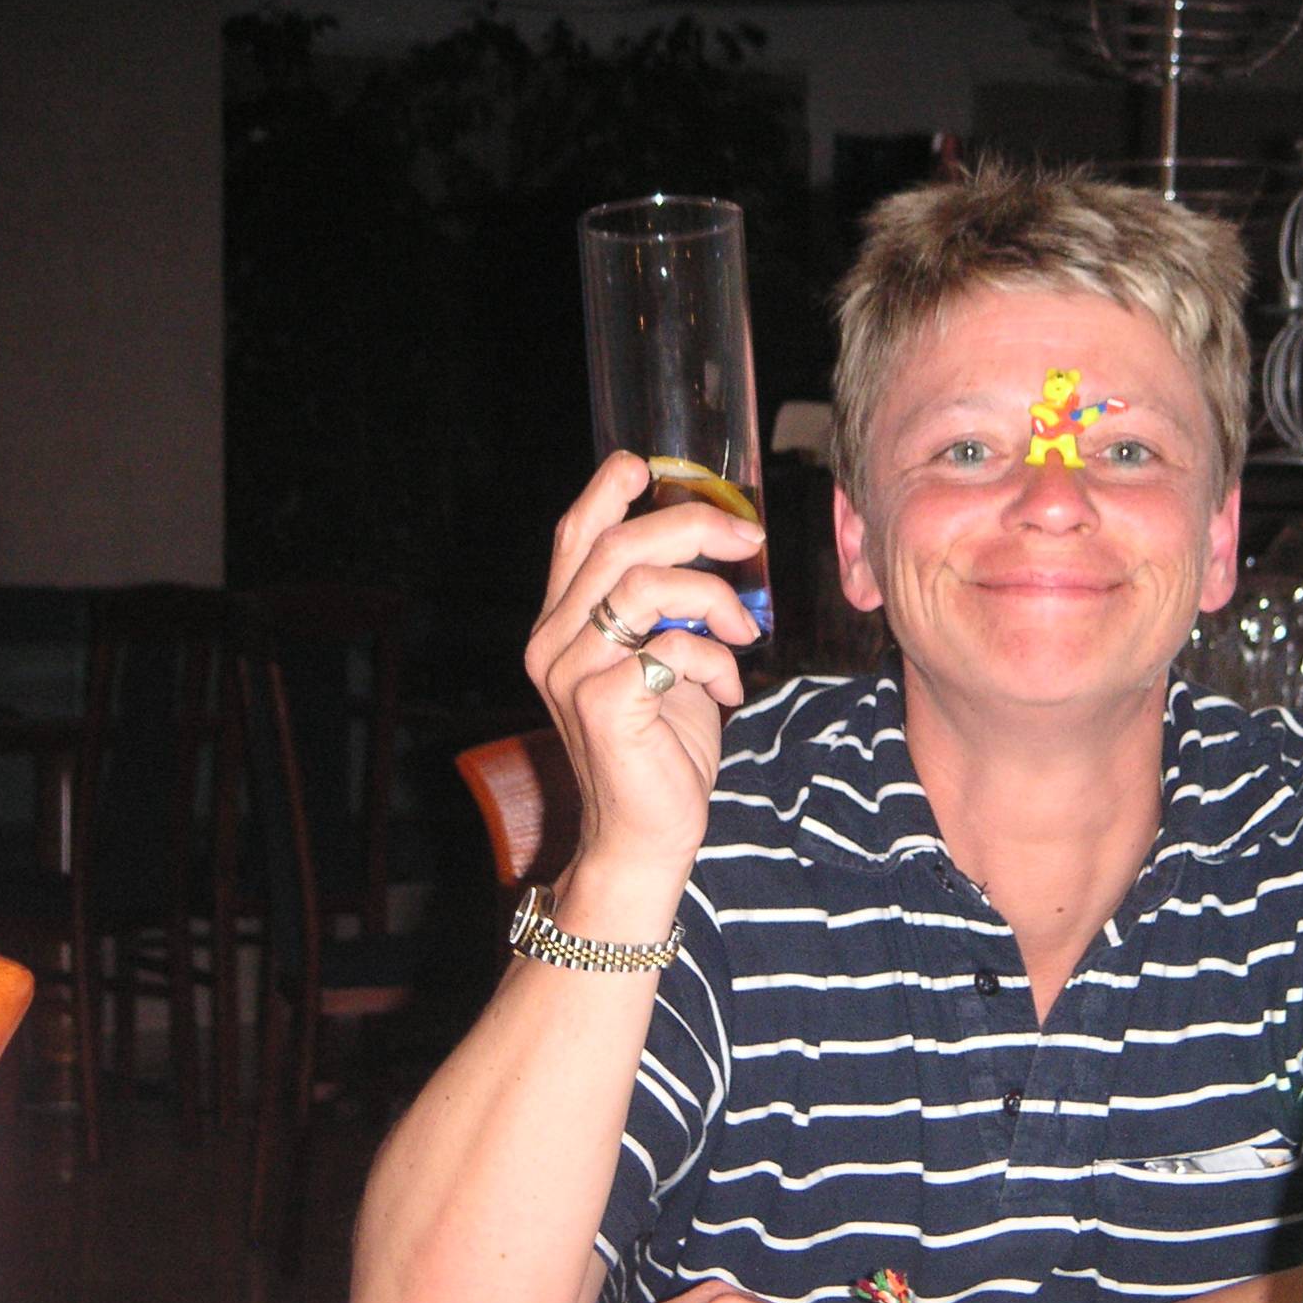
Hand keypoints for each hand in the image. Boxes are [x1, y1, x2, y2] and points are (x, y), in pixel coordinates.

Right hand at [524, 452, 767, 875]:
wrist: (645, 836)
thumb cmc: (662, 749)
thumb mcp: (667, 664)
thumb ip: (672, 611)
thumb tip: (721, 552)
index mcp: (562, 625)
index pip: (575, 536)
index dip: (609, 490)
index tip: (653, 467)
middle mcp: (553, 643)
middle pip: (617, 546)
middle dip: (693, 527)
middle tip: (749, 540)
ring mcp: (572, 674)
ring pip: (642, 586)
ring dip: (711, 597)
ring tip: (746, 632)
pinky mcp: (604, 706)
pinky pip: (669, 648)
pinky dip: (714, 659)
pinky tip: (729, 689)